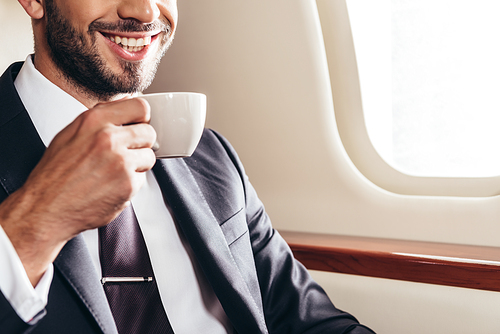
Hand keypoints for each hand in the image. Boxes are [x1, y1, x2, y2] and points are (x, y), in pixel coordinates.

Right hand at [0, 97, 155, 284]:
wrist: (45, 209)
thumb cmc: (55, 174)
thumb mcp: (70, 134)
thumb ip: (101, 119)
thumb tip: (126, 105)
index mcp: (94, 120)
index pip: (140, 106)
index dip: (141, 119)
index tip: (137, 126)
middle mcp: (109, 137)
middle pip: (149, 132)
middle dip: (140, 144)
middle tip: (124, 154)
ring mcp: (121, 161)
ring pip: (149, 156)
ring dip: (137, 165)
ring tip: (113, 172)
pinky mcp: (128, 184)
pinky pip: (143, 179)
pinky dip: (131, 184)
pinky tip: (111, 187)